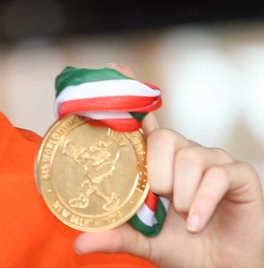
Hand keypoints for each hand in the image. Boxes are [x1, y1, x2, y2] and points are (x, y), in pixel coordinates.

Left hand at [73, 64, 263, 267]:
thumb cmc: (186, 247)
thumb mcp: (145, 242)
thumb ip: (115, 236)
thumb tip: (78, 244)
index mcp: (159, 160)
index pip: (143, 119)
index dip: (131, 93)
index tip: (114, 68)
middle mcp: (184, 152)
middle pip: (163, 138)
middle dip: (157, 175)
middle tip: (162, 201)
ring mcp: (212, 160)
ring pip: (187, 158)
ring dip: (182, 195)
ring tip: (183, 217)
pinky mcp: (238, 173)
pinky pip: (216, 175)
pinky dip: (202, 203)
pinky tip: (197, 222)